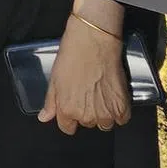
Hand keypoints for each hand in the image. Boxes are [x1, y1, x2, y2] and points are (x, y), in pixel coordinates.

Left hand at [39, 14, 129, 133]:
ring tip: (100, 91)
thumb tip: (44, 117)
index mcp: (67, 109)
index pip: (67, 128)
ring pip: (104, 123)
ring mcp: (106, 114)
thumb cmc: (72, 55)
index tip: (73, 105)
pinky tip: (112, 94)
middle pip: (87, 123)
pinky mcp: (122, 108)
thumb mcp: (54, 77)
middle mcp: (86, 116)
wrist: (93, 39)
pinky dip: (118, 110)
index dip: (69, 116)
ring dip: (103, 112)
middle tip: (87, 91)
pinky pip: (121, 119)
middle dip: (86, 110)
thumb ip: (50, 102)